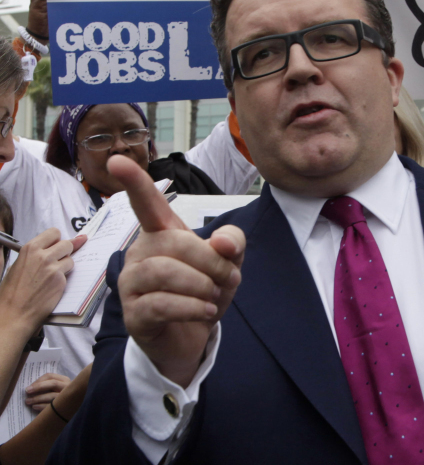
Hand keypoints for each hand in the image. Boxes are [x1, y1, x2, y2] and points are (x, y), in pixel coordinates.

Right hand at [0, 228, 86, 338]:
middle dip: (64, 252)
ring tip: (49, 278)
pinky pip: (69, 273)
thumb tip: (59, 243)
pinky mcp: (60, 280)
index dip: (56, 240)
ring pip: (71, 259)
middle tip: (55, 263)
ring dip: (65, 266)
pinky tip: (51, 286)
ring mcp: (52, 268)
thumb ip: (39, 253)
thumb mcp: (19, 266)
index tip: (56, 246)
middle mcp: (42, 256)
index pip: (54, 232)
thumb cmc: (13, 291)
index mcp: (29, 249)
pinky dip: (63, 278)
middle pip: (67, 244)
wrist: (13, 313)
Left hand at [24, 372, 70, 410]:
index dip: (38, 380)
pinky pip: (52, 405)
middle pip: (53, 383)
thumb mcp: (55, 388)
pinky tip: (34, 407)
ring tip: (28, 401)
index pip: (50, 376)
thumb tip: (30, 388)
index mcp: (64, 380)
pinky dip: (42, 406)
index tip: (29, 386)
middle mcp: (67, 386)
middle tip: (27, 391)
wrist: (68, 406)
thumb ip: (47, 386)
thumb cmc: (58, 396)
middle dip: (38, 387)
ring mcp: (66, 396)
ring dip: (38, 398)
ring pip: (51, 395)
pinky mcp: (64, 406)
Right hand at [112, 157, 244, 387]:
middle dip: (211, 261)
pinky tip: (204, 312)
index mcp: (162, 233)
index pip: (147, 202)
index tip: (116, 160)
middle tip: (229, 278)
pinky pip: (160, 304)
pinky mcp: (133, 314)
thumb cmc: (204, 290)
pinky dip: (191, 307)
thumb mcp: (228, 263)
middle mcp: (140, 252)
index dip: (134, 181)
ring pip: (164, 272)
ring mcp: (131, 283)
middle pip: (175, 242)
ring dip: (201, 285)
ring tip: (214, 297)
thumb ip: (232, 243)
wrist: (191, 338)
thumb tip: (222, 242)